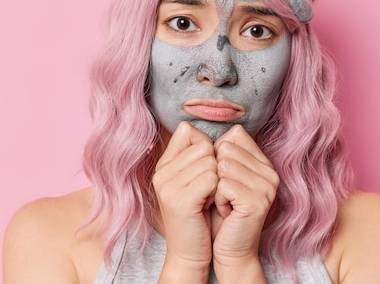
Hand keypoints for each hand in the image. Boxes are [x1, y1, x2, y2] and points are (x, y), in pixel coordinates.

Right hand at [153, 122, 216, 279]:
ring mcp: (168, 186)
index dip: (206, 147)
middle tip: (208, 191)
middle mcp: (161, 172)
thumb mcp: (194, 181)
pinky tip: (210, 205)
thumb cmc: (198, 215)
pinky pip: (212, 178)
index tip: (205, 172)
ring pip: (211, 161)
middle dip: (215, 166)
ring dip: (218, 180)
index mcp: (163, 165)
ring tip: (208, 198)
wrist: (189, 253)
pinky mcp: (180, 200)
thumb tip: (204, 126)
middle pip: (204, 145)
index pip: (188, 131)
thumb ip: (196, 155)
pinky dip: (218, 191)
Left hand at [210, 125, 279, 280]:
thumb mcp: (220, 177)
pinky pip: (222, 185)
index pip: (234, 134)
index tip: (223, 180)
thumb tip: (196, 125)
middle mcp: (269, 171)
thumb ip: (219, 151)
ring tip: (225, 203)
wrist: (228, 249)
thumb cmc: (219, 212)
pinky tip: (227, 212)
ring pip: (222, 165)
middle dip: (214, 173)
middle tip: (224, 195)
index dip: (218, 155)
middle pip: (225, 148)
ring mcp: (266, 186)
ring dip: (214, 187)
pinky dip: (217, 199)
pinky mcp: (257, 201)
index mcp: (263, 162)